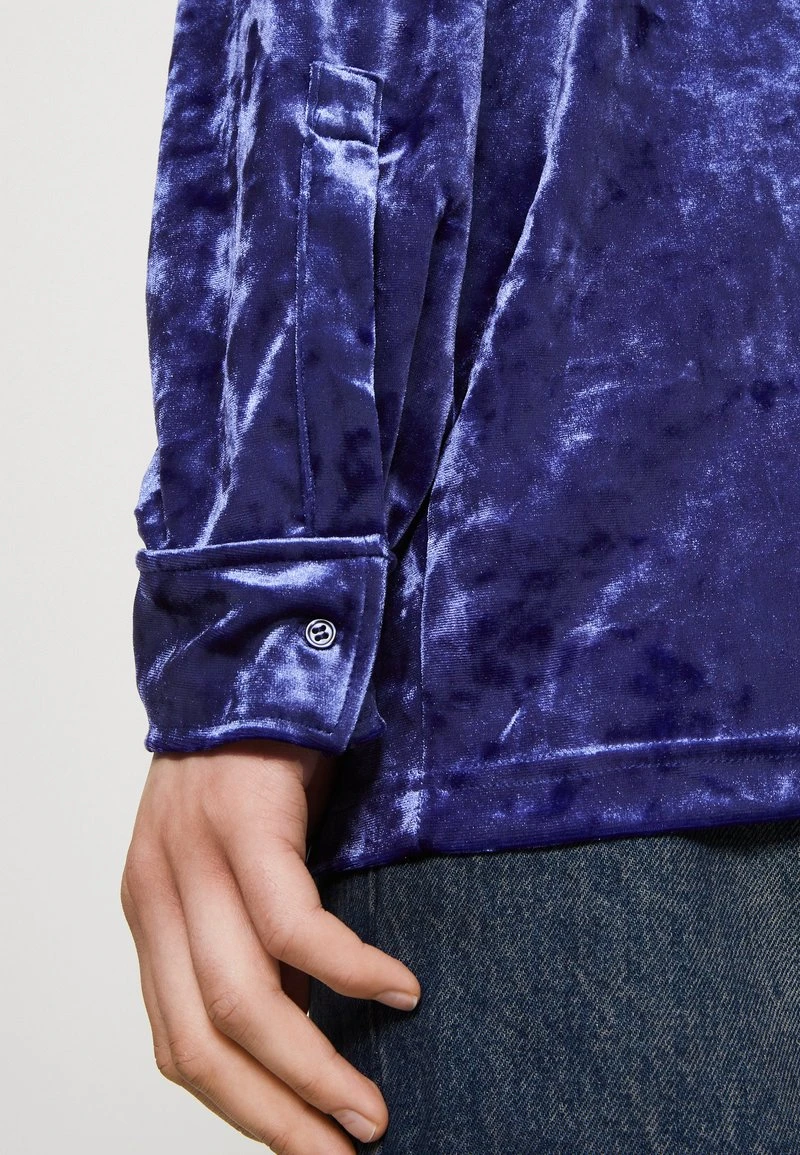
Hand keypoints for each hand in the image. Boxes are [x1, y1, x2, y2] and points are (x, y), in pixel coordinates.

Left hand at [120, 738, 420, 1151]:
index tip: (304, 1146)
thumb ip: (250, 941)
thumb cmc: (253, 765)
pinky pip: (296, 925)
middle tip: (341, 1154)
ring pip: (244, 1001)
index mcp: (154, 913)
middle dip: (278, 1116)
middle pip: (203, 1044)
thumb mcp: (232, 864)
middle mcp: (159, 895)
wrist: (251, 659)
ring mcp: (195, 858)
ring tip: (370, 1109)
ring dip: (314, 1070)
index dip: (243, 1109)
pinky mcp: (244, 823)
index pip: (177, 1045)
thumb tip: (303, 1027)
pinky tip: (398, 991)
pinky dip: (351, 972)